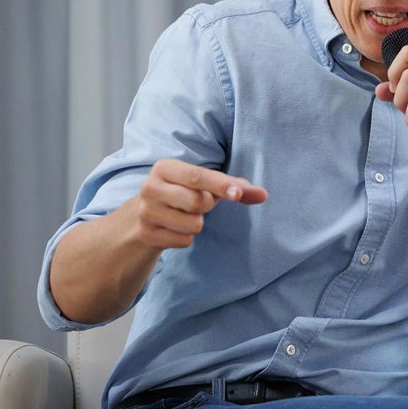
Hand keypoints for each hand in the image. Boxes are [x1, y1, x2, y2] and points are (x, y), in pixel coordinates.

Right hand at [133, 159, 266, 249]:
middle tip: (200, 203)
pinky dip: (187, 237)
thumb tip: (264, 194)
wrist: (143, 216)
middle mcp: (151, 187)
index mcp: (165, 168)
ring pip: (193, 225)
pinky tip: (175, 228)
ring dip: (197, 223)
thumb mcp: (205, 185)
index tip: (238, 194)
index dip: (221, 185)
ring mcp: (146, 212)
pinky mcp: (147, 234)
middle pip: (198, 202)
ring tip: (185, 215)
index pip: (197, 176)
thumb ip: (235, 187)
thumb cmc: (183, 193)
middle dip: (208, 205)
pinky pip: (184, 241)